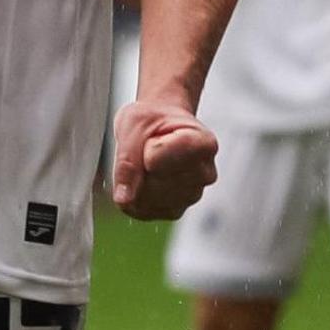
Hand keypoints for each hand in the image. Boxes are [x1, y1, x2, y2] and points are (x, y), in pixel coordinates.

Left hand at [110, 96, 218, 220]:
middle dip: (139, 165)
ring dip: (137, 180)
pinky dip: (135, 194)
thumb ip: (127, 160)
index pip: (154, 159)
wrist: (161, 126)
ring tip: (153, 161)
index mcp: (204, 144)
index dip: (145, 145)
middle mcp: (205, 175)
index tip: (157, 135)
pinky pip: (141, 211)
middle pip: (151, 181)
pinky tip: (147, 177)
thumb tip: (124, 200)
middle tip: (152, 147)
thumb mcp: (133, 124)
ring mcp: (192, 196)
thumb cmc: (151, 119)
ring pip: (145, 200)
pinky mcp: (175, 211)